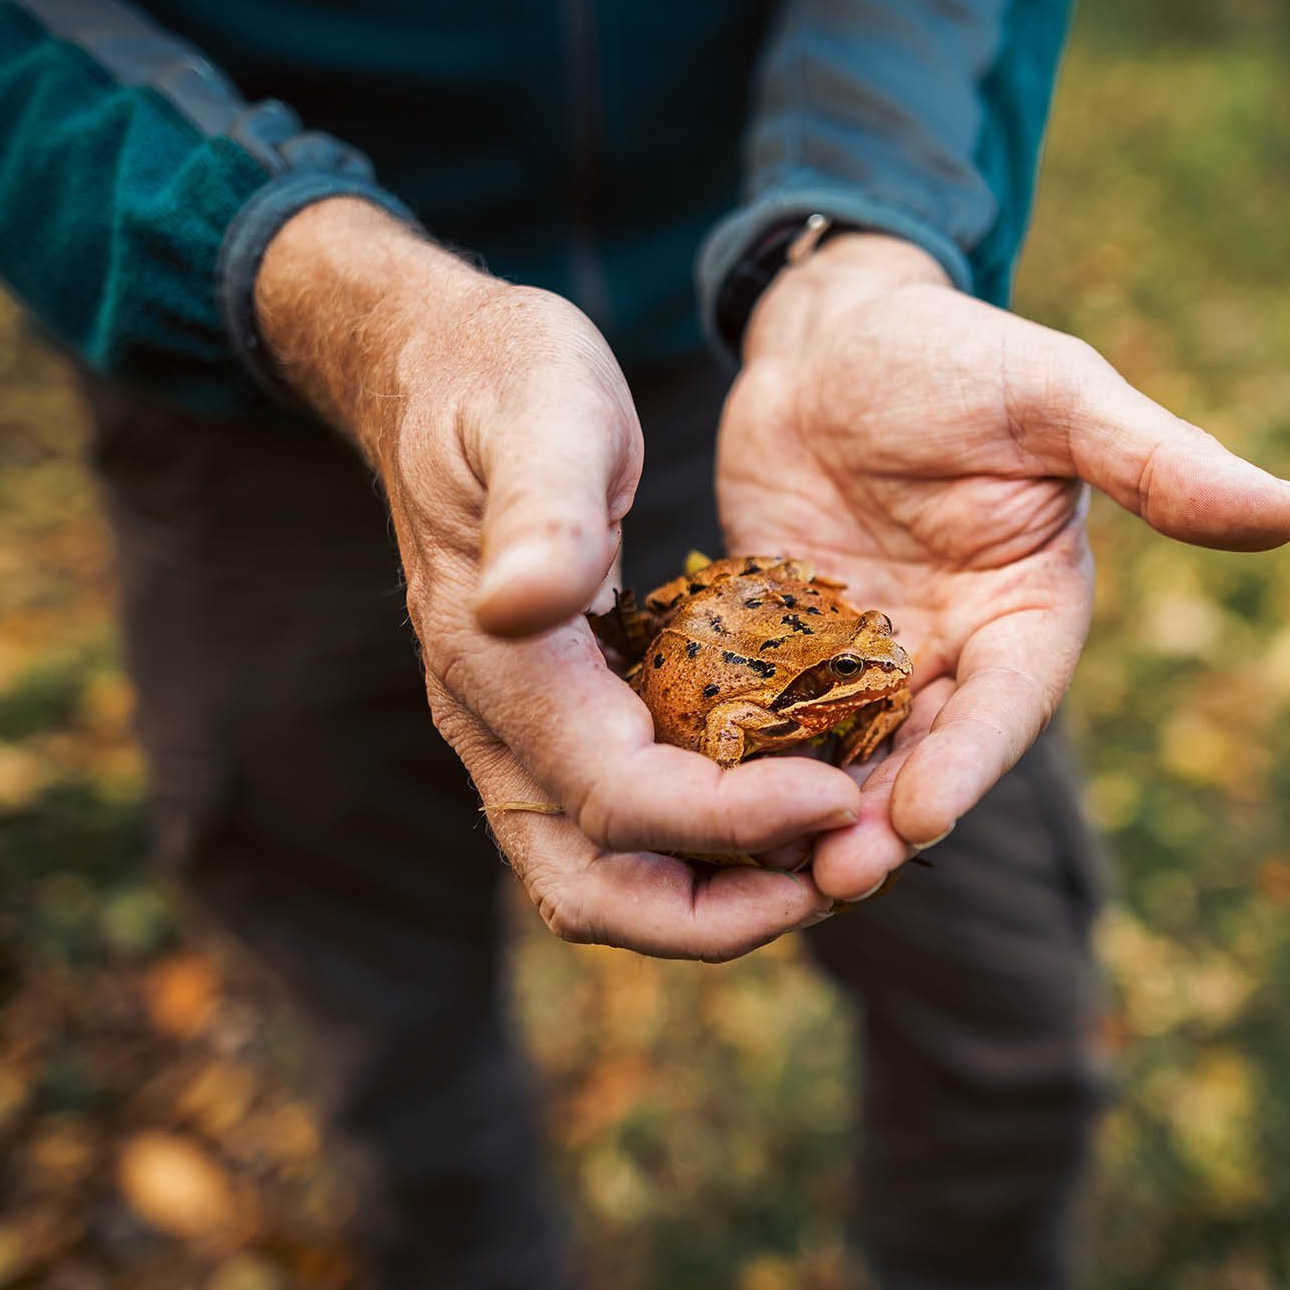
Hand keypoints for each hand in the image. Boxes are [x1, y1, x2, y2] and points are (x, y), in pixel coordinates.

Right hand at [256, 197, 859, 957]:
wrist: (443, 374)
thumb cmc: (502, 377)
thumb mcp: (540, 407)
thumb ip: (541, 507)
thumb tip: (526, 604)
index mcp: (498, 666)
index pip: (619, 799)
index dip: (731, 821)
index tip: (838, 795)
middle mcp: (499, 728)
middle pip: (601, 893)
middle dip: (726, 916)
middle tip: (845, 876)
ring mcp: (523, 739)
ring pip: (614, 881)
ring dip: (726, 897)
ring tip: (838, 859)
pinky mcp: (560, 727)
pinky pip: (635, 828)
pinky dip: (717, 845)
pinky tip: (804, 803)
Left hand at [721, 233, 1289, 901]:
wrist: (831, 334)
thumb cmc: (955, 352)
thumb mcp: (1057, 395)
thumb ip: (1157, 462)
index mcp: (1031, 615)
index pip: (1006, 707)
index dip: (968, 763)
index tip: (923, 815)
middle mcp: (956, 656)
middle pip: (925, 757)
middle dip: (882, 820)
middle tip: (834, 877)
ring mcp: (868, 663)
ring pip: (844, 759)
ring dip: (810, 815)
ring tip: (762, 866)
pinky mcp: (787, 655)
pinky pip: (767, 723)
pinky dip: (742, 764)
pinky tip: (692, 801)